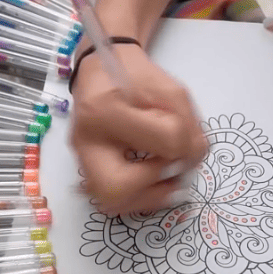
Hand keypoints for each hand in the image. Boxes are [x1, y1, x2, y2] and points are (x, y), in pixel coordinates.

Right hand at [71, 44, 207, 213]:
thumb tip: (191, 161)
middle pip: (116, 188)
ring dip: (149, 198)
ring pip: (111, 202)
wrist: (102, 72)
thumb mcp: (170, 90)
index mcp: (105, 108)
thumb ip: (187, 126)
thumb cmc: (135, 77)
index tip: (184, 136)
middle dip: (156, 187)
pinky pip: (112, 200)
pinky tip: (155, 182)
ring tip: (169, 180)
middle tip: (174, 171)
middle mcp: (86, 140)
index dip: (184, 144)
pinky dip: (140, 197)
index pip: (163, 140)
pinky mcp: (87, 171)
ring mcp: (81, 159)